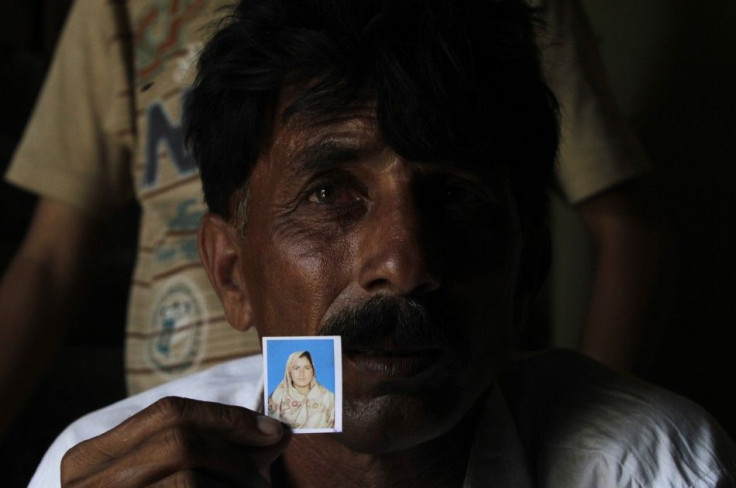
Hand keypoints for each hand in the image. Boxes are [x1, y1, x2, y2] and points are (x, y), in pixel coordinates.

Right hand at [60, 396, 288, 486]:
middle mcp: (85, 481)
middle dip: (235, 451)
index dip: (226, 417)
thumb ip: (210, 456)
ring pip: (189, 470)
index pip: (168, 412)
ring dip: (236, 481)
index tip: (271, 430)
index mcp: (90, 459)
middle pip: (180, 436)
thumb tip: (274, 434)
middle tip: (265, 477)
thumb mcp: (170, 482)